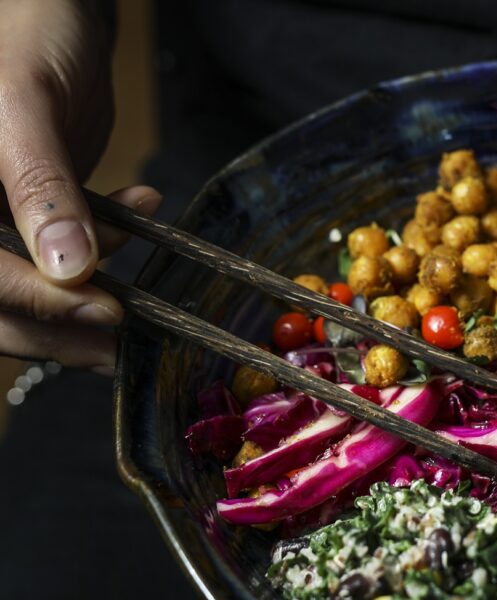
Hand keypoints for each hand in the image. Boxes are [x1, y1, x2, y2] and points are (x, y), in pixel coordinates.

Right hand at [0, 0, 159, 370]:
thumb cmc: (22, 34)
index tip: (98, 308)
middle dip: (56, 325)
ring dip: (83, 303)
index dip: (33, 302)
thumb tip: (68, 270)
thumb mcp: (22, 102)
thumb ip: (40, 185)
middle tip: (118, 335)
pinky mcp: (25, 217)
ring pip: (25, 292)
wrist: (51, 13)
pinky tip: (139, 209)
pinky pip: (57, 257)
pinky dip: (103, 247)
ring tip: (135, 300)